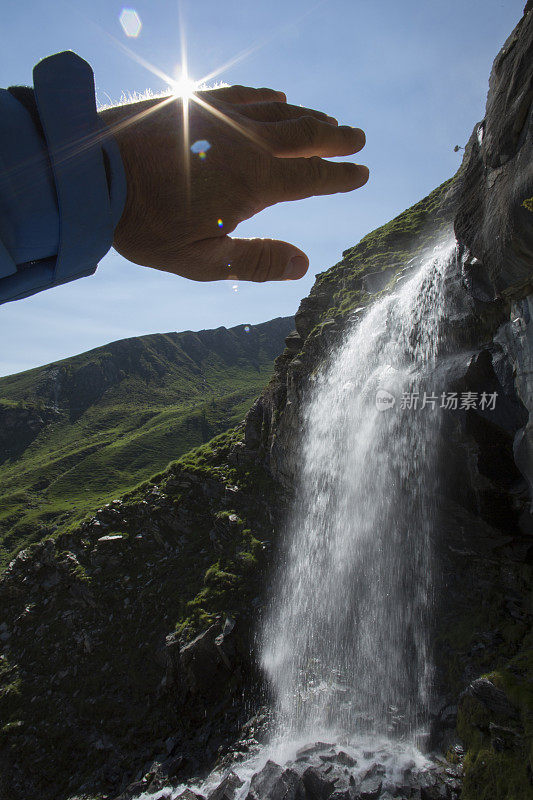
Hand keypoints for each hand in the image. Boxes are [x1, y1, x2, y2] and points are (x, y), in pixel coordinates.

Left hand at [100, 85, 367, 282]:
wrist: (94, 172)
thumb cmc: (147, 225)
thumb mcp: (204, 260)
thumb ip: (257, 262)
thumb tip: (305, 265)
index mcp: (255, 184)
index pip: (313, 177)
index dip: (341, 176)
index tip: (363, 173)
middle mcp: (248, 143)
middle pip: (306, 136)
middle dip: (337, 138)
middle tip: (359, 137)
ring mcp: (224, 117)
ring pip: (281, 112)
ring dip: (309, 117)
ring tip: (328, 121)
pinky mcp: (198, 100)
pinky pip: (246, 94)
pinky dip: (268, 97)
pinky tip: (278, 97)